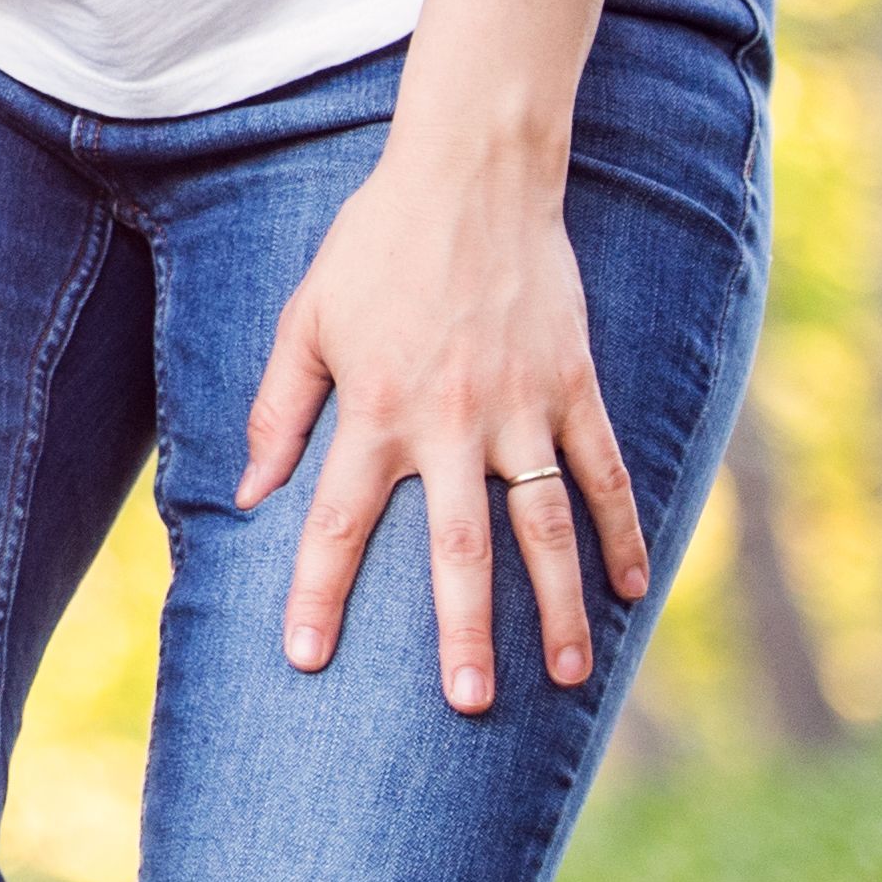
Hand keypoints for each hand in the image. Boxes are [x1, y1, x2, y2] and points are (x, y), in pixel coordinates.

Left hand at [238, 136, 650, 711]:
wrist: (471, 176)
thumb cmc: (376, 247)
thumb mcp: (308, 318)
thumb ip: (279, 407)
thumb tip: (250, 492)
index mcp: (375, 409)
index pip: (338, 520)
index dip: (318, 592)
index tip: (306, 657)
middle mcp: (451, 421)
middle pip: (459, 550)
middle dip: (463, 633)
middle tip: (468, 705)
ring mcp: (522, 408)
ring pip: (546, 527)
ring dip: (560, 606)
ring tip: (569, 676)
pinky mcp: (575, 387)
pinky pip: (606, 473)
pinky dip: (623, 532)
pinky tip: (632, 588)